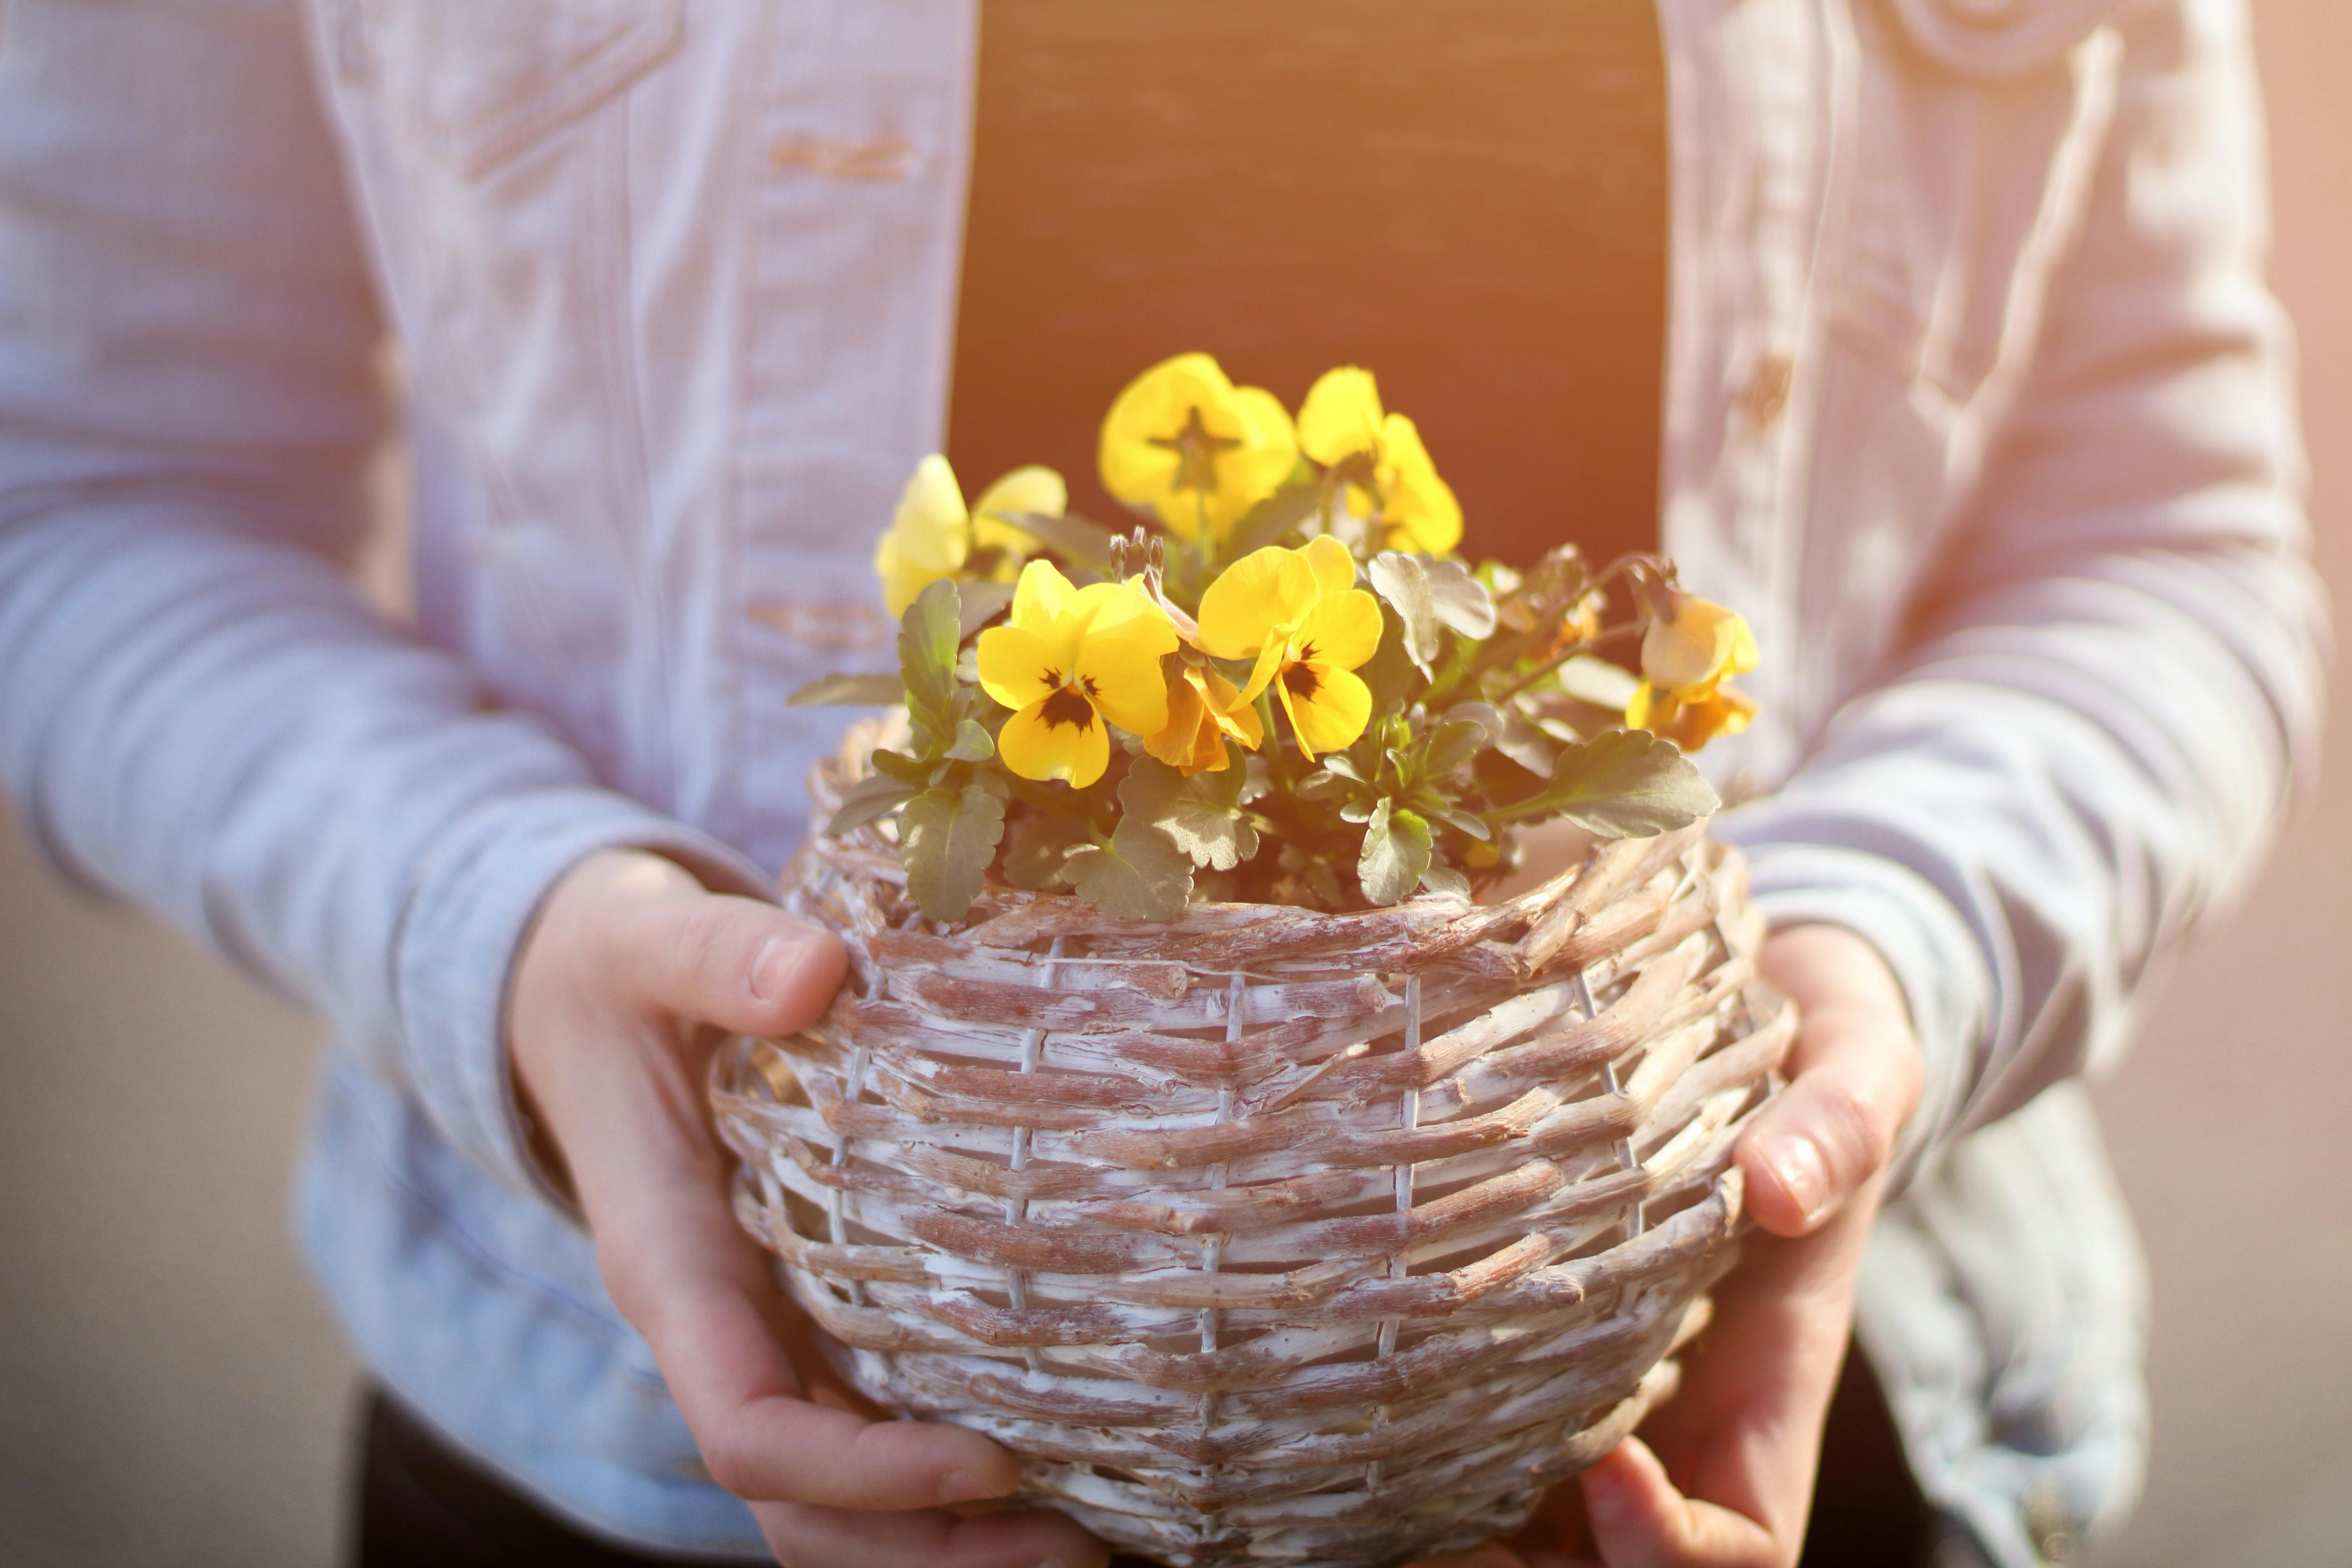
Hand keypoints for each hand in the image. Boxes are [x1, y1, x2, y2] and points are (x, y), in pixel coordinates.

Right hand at [511, 849, 1106, 1567]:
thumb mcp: (645, 940)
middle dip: (931, 1550)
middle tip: (1088, 1551)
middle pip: (808, 1509)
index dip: (865, 1470)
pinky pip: (874, 1430)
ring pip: (842, 1502)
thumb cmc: (614, 970)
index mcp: (671, 1270)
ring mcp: (766, 1334)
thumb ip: (716, 955)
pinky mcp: (813, 1314)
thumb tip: (816, 974)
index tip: (992, 1461)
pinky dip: (954, 1484)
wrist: (582, 989)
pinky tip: (1072, 1466)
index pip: (750, 1430)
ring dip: (953, 1545)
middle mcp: (718, 1332)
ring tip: (1100, 1545)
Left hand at [1413, 923, 1922, 1567]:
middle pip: (1612, 1564)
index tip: (1605, 1463)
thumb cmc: (1824, 1065)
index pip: (1743, 1544)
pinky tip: (1345, 1415)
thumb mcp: (1856, 1070)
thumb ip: (1839, 1122)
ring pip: (1533, 1527)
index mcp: (1766, 1391)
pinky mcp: (1529, 1345)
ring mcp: (1599, 1394)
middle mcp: (1679, 1421)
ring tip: (1362, 1498)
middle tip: (1428, 1531)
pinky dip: (1417, 1456)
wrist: (1774, 1021)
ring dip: (1453, 1533)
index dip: (1671, 1544)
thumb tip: (1781, 1190)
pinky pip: (1476, 1442)